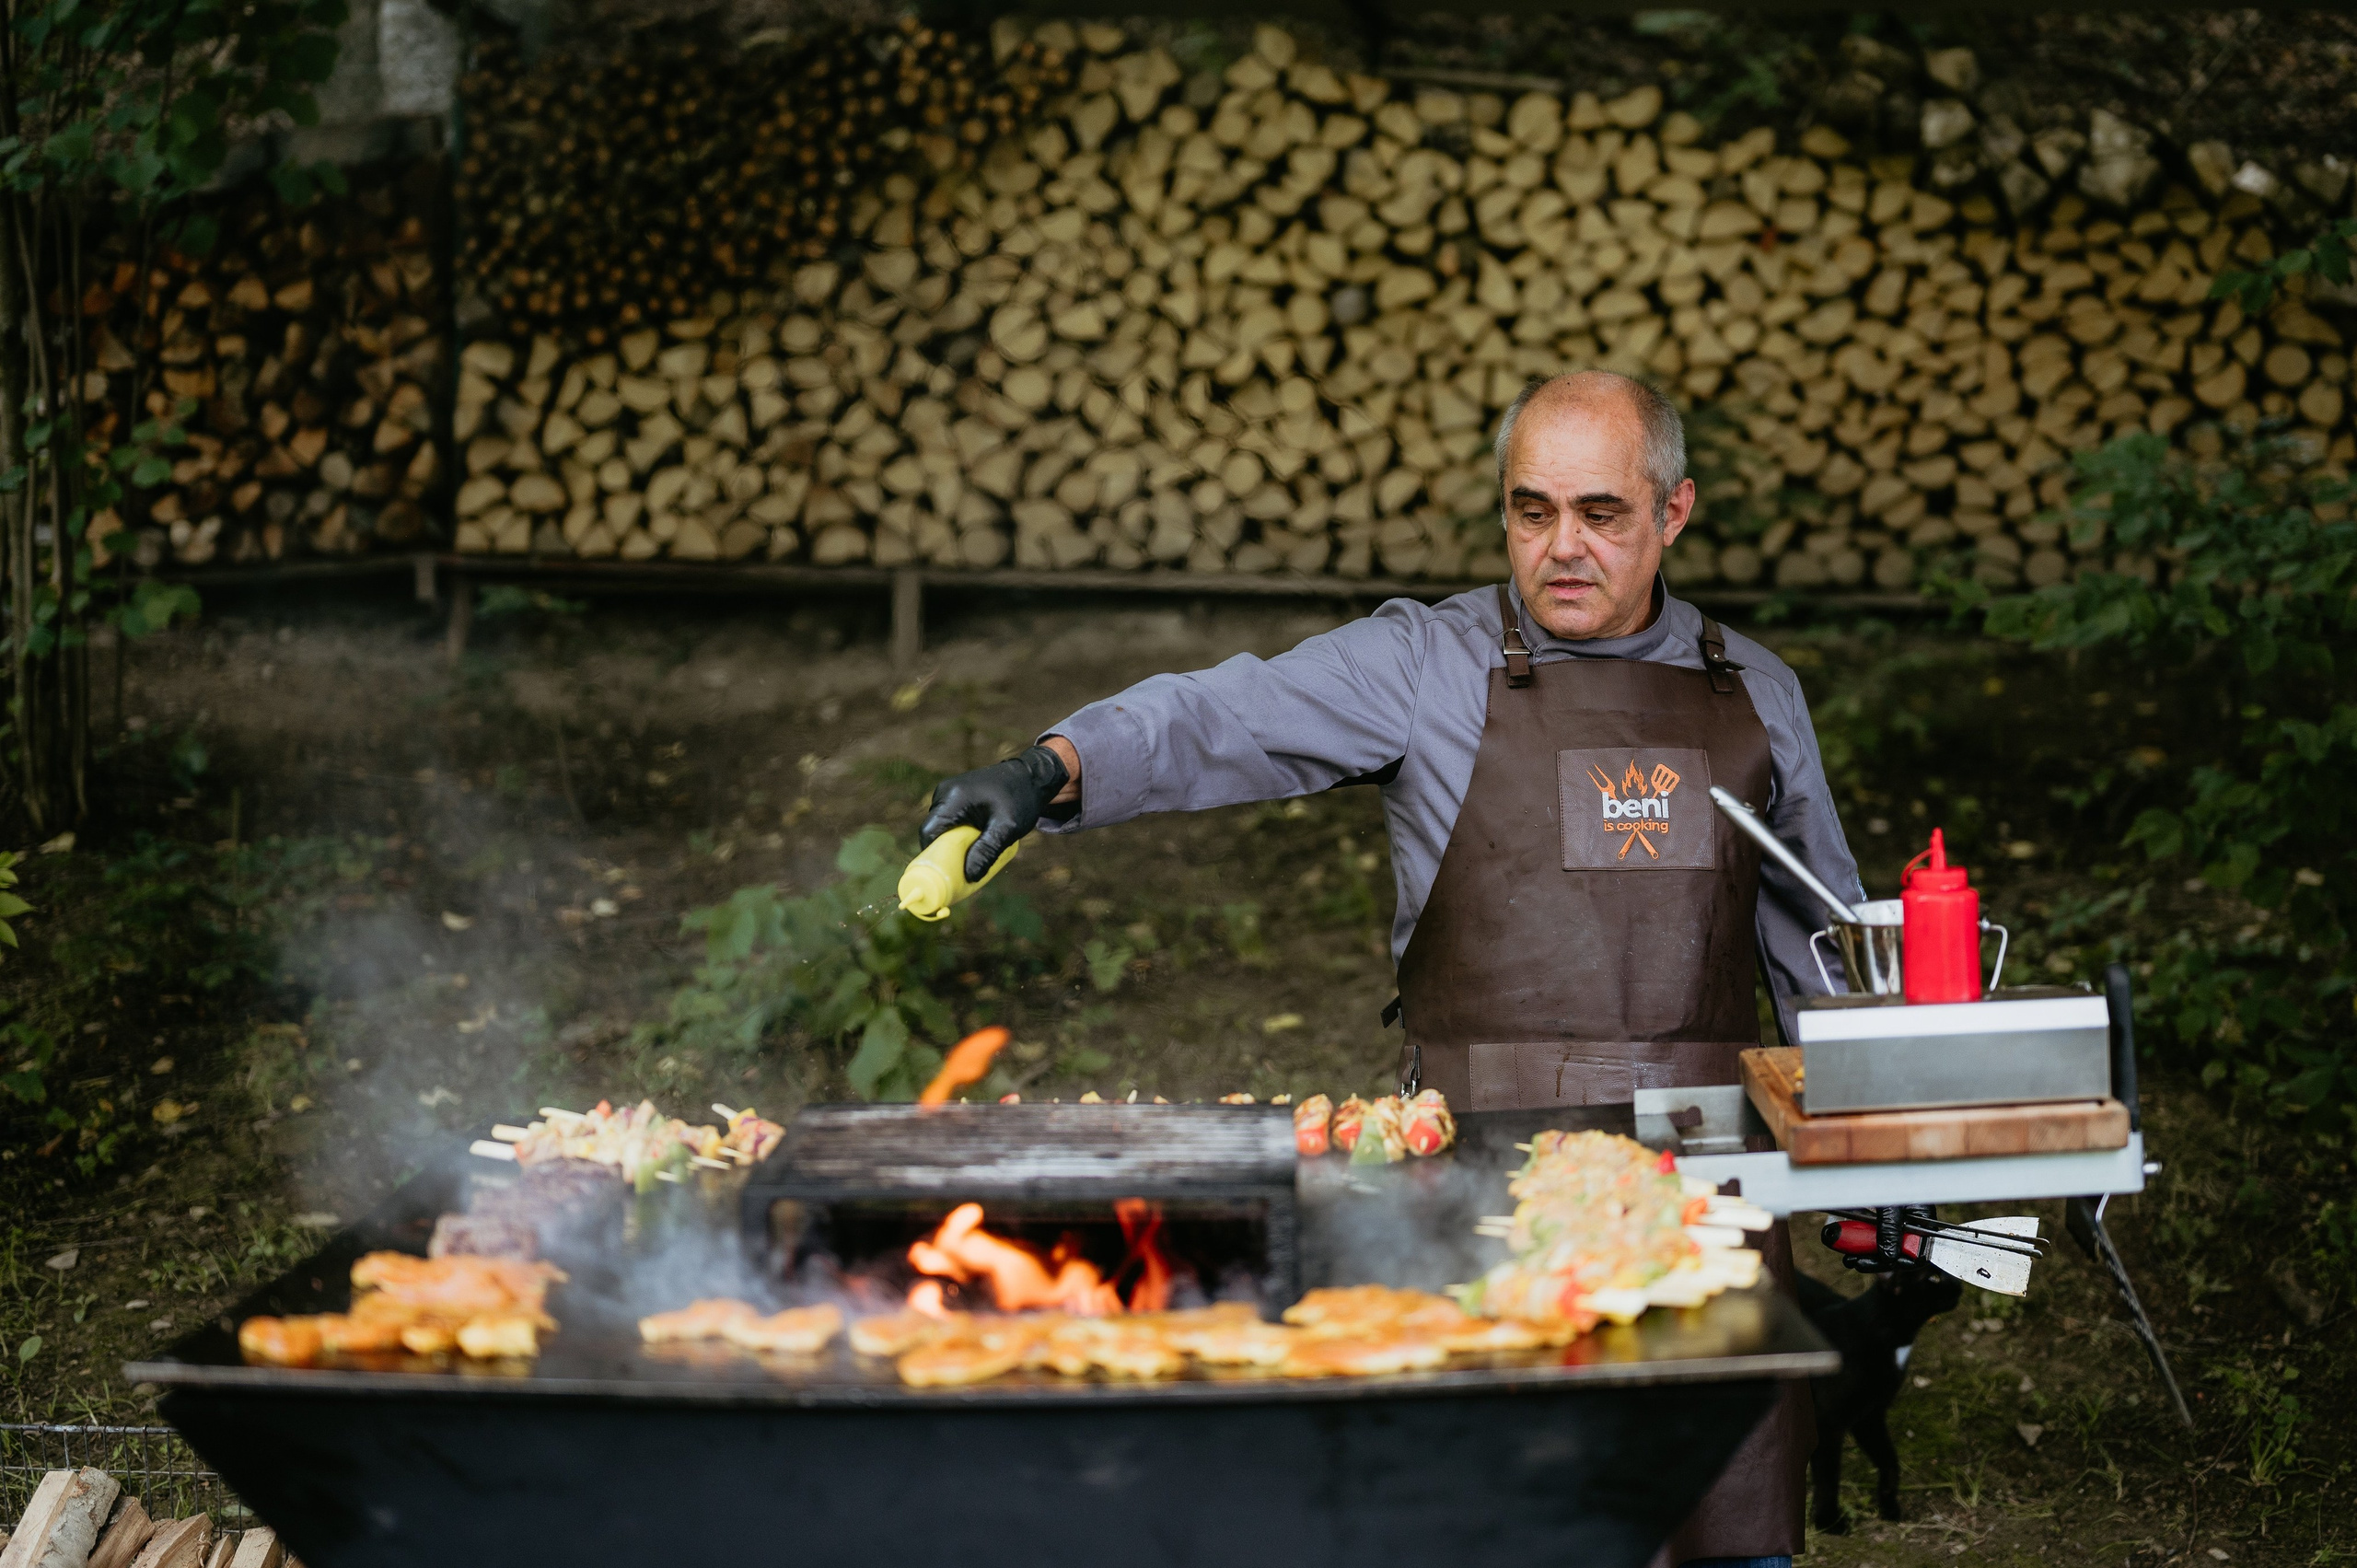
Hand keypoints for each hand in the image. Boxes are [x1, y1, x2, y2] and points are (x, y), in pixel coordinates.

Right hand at [920, 743, 1072, 881]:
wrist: (1031, 776)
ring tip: (973, 854)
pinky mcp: (954, 796)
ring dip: (952, 843)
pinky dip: (958, 834)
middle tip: (963, 868)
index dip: (932, 856)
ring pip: (941, 828)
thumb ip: (987, 851)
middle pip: (933, 831)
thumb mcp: (1007, 828)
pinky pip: (949, 821)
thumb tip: (968, 876)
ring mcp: (948, 793)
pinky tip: (975, 841)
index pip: (928, 832)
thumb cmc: (1021, 799)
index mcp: (953, 798)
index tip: (944, 874)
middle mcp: (944, 793)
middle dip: (944, 852)